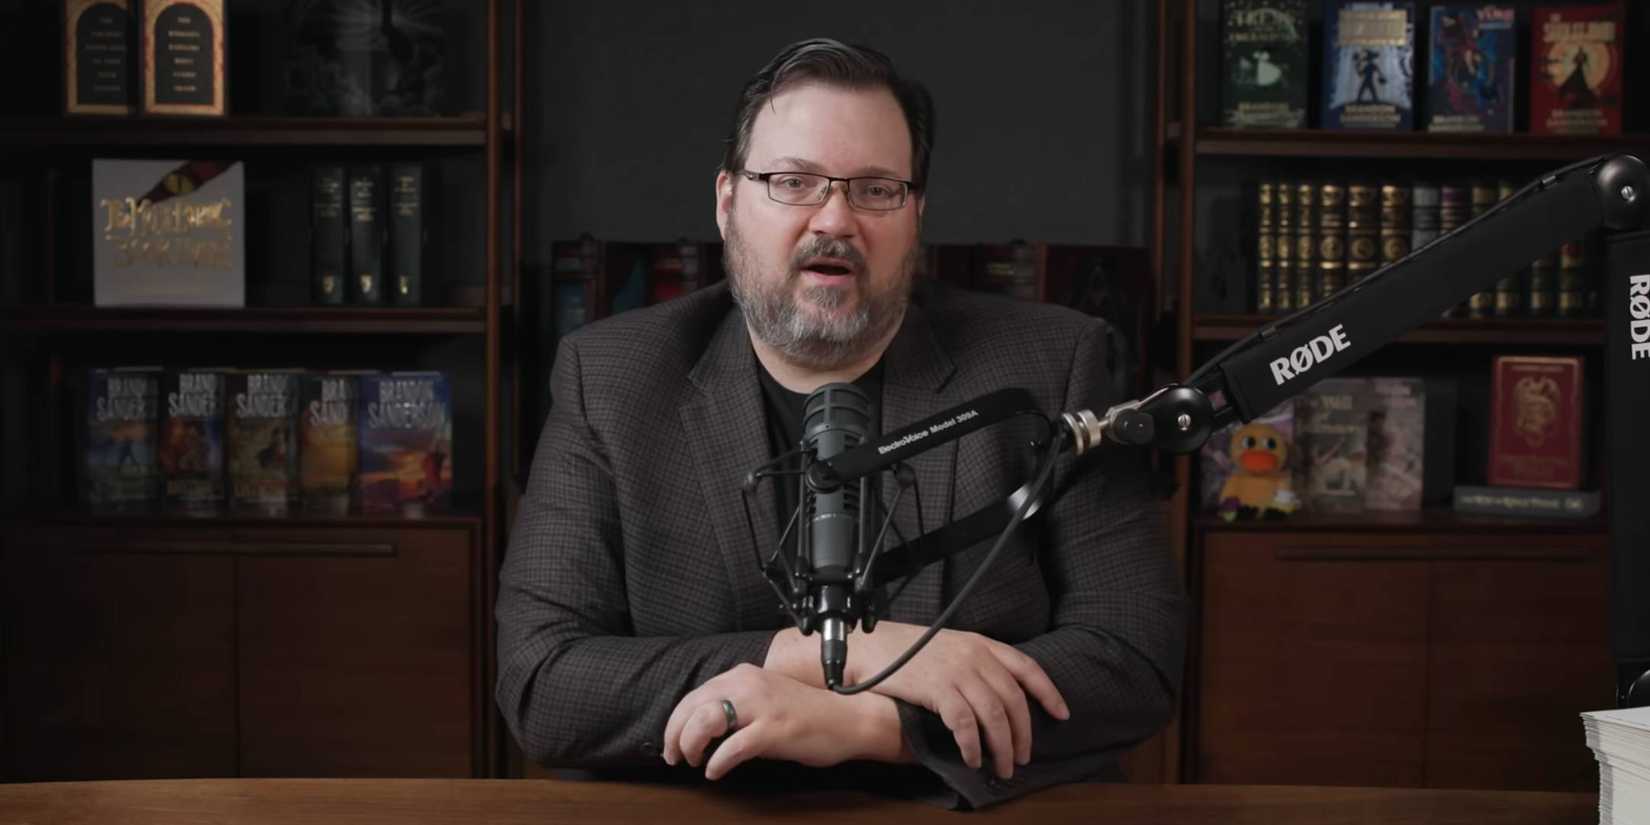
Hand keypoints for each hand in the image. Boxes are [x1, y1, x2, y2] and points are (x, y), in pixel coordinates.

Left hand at [661, 663, 902, 779]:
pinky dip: (717, 762)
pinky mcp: (774, 729)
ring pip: (706, 720)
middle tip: (674, 757)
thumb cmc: (807, 713)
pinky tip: (715, 771)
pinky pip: (733, 747)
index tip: (672, 743)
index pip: (695, 695)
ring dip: (691, 744)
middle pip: (693, 706)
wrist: (848, 718)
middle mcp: (748, 684)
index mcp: (742, 675)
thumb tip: (702, 726)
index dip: (676, 721)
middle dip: (675, 735)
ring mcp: (761, 706)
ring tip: (694, 761)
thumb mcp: (765, 697)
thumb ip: (736, 703)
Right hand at [847, 622, 1068, 778]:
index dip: (1048, 692)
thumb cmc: (904, 650)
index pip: (1027, 667)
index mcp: (981, 644)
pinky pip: (965, 724)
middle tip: (1022, 758)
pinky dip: (973, 746)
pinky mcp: (938, 689)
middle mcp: (975, 656)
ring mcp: (957, 672)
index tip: (1062, 714)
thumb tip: (996, 694)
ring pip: (994, 715)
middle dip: (1023, 733)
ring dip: (1002, 746)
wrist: (869, 649)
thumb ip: (974, 663)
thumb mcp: (948, 646)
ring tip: (1002, 767)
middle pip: (1014, 699)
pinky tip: (973, 759)